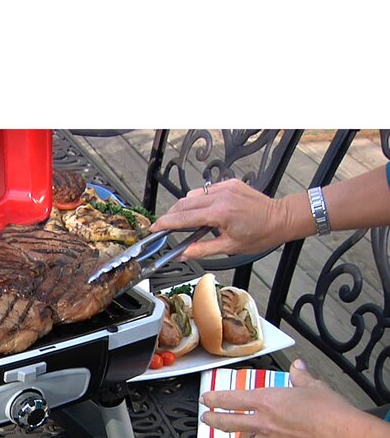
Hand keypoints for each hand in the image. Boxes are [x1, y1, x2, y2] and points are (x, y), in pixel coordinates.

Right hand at [150, 178, 291, 259]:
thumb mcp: (230, 247)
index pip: (184, 217)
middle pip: (184, 203)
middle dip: (171, 214)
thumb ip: (202, 250)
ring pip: (193, 195)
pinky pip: (207, 190)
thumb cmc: (261, 234)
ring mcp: (225, 187)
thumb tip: (183, 254)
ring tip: (185, 221)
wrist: (281, 218)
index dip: (166, 223)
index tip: (155, 227)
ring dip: (184, 207)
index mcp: (220, 214)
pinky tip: (203, 211)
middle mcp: (221, 197)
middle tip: (164, 226)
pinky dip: (200, 200)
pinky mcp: (230, 183)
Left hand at [199, 360, 356, 437]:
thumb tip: (297, 367)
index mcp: (267, 402)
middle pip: (228, 424)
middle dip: (213, 420)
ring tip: (247, 435)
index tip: (206, 400)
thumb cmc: (331, 412)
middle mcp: (264, 423)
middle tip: (206, 418)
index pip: (231, 399)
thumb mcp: (313, 386)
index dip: (215, 399)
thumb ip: (300, 376)